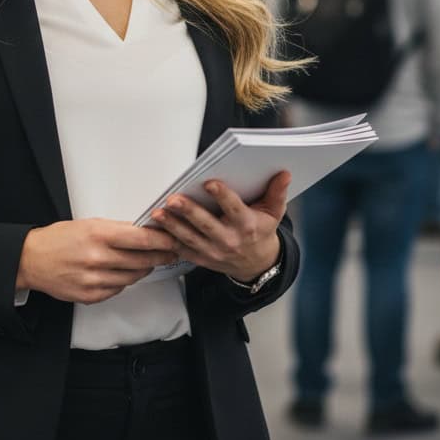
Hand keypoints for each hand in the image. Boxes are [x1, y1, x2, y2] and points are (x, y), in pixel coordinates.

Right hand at [16, 219, 179, 304]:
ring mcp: (94, 280)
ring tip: (145, 262)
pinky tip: (119, 273)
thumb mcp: (89, 224)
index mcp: (99, 235)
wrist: (32, 260)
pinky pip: (118, 290)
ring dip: (142, 269)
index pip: (142, 239)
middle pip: (142, 261)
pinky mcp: (90, 296)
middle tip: (169, 253)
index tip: (173, 240)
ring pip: (133, 278)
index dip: (162, 241)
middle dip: (159, 256)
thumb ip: (117, 229)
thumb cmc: (59, 238)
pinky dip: (123, 281)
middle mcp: (98, 258)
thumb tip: (144, 231)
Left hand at [150, 171, 290, 282]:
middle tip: (173, 199)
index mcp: (246, 226)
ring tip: (158, 213)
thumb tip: (284, 174)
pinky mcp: (201, 258)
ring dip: (172, 225)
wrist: (256, 264)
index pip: (233, 209)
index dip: (222, 196)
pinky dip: (167, 240)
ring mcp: (213, 252)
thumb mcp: (273, 213)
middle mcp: (228, 240)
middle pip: (206, 224)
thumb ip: (277, 193)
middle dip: (189, 211)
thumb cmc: (261, 233)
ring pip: (189, 238)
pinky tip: (156, 228)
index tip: (209, 183)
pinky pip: (181, 249)